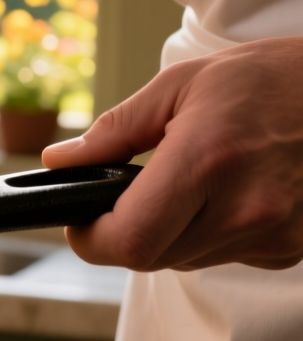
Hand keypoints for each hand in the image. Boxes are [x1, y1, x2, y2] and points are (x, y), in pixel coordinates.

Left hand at [42, 37, 302, 270]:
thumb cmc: (269, 79)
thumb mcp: (181, 85)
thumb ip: (114, 130)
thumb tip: (60, 162)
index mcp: (207, 163)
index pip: (128, 241)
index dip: (90, 239)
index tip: (80, 219)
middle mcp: (246, 209)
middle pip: (150, 257)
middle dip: (126, 231)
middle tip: (128, 195)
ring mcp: (276, 236)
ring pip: (185, 260)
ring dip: (170, 233)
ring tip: (192, 182)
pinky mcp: (293, 250)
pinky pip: (226, 256)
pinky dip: (211, 233)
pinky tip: (228, 193)